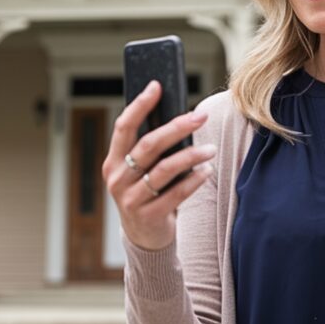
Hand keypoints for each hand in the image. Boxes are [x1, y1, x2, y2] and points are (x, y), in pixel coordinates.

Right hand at [102, 80, 216, 250]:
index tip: (157, 86)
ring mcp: (131, 199)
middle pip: (149, 145)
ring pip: (164, 169)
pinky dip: (193, 180)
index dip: (139, 105)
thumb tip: (178, 116)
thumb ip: (149, 150)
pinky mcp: (148, 216)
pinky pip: (175, 193)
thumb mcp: (138, 171)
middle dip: (176, 127)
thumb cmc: (146, 193)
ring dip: (191, 156)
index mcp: (113, 161)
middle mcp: (117, 178)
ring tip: (211, 148)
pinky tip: (206, 170)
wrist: (143, 237)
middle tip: (200, 116)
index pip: (124, 127)